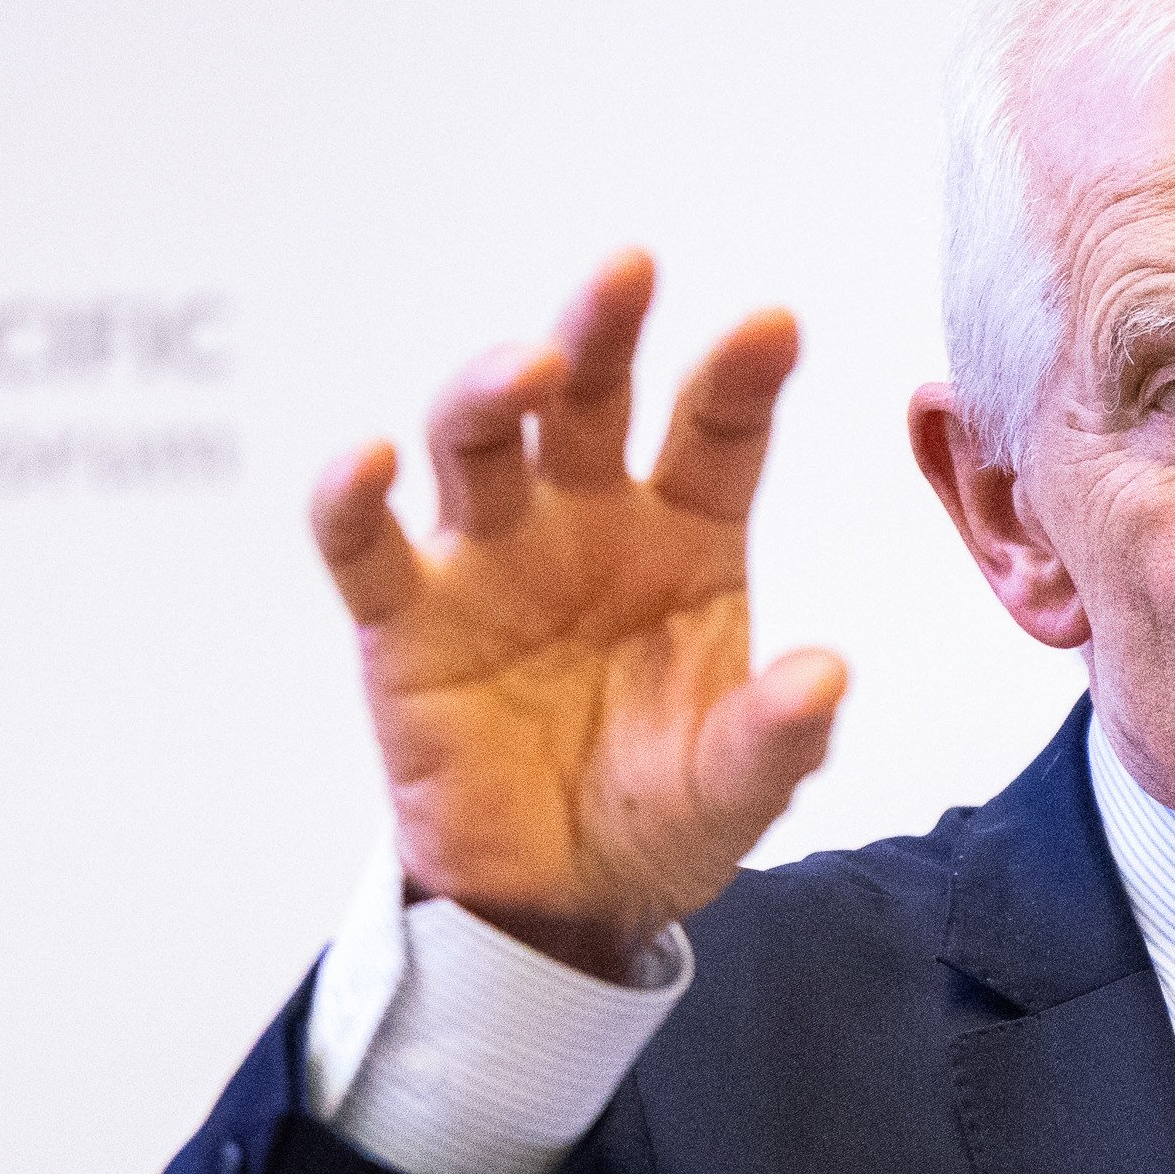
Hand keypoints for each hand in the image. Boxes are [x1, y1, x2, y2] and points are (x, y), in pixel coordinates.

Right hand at [310, 251, 847, 978]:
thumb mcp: (741, 788)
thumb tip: (824, 677)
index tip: (774, 327)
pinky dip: (351, 498)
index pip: (714, 430)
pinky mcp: (404, 622)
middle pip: (589, 397)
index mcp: (686, 537)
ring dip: (494, 388)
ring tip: (531, 368)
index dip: (742, 374)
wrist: (563, 901)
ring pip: (477, 439)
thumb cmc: (662, 815)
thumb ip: (778, 734)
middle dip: (604, 329)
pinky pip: (364, 546)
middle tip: (627, 272)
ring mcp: (489, 560)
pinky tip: (365, 463)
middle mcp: (584, 522)